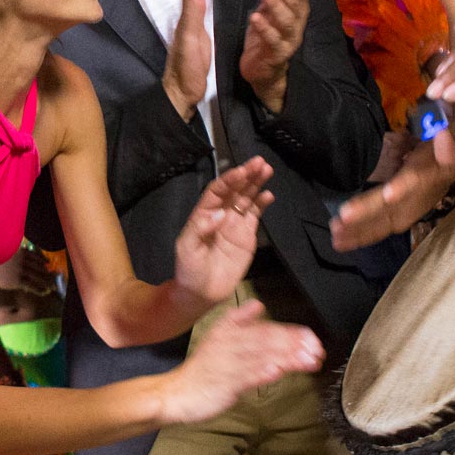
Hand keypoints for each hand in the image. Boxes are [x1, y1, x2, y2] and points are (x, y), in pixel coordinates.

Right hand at [0, 246, 54, 296]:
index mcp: (20, 252)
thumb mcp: (6, 253)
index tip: (47, 265)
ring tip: (52, 287)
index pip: (36, 256)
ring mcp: (21, 270)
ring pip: (38, 277)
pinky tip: (44, 292)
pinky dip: (39, 289)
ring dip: (46, 283)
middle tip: (53, 278)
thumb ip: (16, 254)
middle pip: (39, 267)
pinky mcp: (18, 280)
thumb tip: (24, 258)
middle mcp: (22, 260)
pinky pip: (32, 285)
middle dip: (47, 274)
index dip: (43, 261)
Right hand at [158, 301, 322, 426]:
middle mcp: (228, 344)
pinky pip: (245, 376)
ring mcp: (227, 364)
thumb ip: (238, 320)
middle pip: (266, 340)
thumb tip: (257, 304)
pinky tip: (277, 372)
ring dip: (287, 358)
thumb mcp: (217, 336)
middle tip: (316, 349)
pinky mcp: (224, 383)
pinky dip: (262, 373)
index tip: (311, 338)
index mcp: (228, 331)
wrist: (178, 393)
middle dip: (294, 344)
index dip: (290, 333)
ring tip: (309, 360)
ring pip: (260, 357)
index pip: (265, 329)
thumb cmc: (202, 369)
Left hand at [163, 0, 212, 120]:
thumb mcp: (191, 39)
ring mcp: (196, 31)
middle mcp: (190, 21)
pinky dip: (209, 4)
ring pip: (200, 3)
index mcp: (187, 19)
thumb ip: (192, 14)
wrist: (185, 94)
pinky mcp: (203, 40)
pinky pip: (206, 15)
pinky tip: (217, 0)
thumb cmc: (187, 68)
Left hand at [172, 158, 272, 302]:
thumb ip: (200, 229)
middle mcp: (220, 214)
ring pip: (246, 198)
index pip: (217, 191)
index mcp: (204, 213)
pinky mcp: (246, 235)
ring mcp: (234, 224)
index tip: (241, 171)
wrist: (202, 292)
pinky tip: (268, 194)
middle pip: (235, 190)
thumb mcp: (187, 248)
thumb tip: (219, 214)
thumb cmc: (189, 269)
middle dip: (246, 175)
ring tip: (266, 170)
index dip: (229, 180)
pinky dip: (262, 203)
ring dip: (256, 184)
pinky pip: (255, 215)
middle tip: (259, 162)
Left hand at [240, 0, 308, 111]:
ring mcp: (289, 41)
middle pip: (295, 0)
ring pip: (287, 19)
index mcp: (298, 12)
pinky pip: (273, 41)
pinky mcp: (277, 55)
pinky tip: (254, 16)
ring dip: (275, 1)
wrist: (264, 72)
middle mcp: (297, 24)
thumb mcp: (271, 8)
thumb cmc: (266, 36)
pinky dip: (265, 28)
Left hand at [328, 129, 454, 251]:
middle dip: (368, 213)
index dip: (402, 188)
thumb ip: (447, 146)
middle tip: (345, 217)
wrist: (447, 175)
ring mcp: (403, 213)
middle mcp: (413, 202)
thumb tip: (442, 135)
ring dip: (358, 230)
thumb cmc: (444, 159)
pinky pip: (376, 228)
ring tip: (336, 235)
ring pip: (380, 223)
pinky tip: (339, 240)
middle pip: (390, 208)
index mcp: (427, 180)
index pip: (413, 182)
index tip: (389, 194)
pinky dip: (358, 235)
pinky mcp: (394, 218)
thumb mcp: (452, 149)